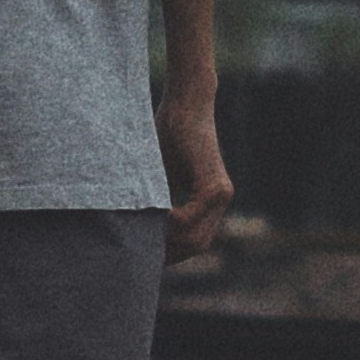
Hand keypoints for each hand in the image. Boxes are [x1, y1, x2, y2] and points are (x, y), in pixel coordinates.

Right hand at [158, 97, 231, 263]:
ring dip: (168, 239)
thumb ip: (158, 201)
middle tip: (142, 250)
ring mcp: (221, 195)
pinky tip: (154, 217)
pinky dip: (172, 223)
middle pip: (196, 245)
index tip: (147, 253)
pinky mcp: (214, 186)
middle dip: (170, 252)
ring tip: (144, 234)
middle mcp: (220, 200)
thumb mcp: (160, 177)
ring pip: (194, 237)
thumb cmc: (167, 135)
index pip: (195, 240)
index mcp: (210, 200)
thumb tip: (138, 230)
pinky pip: (190, 218)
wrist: (185, 105)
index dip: (172, 251)